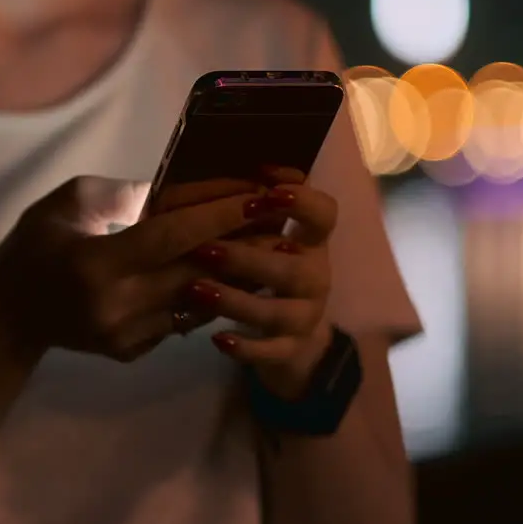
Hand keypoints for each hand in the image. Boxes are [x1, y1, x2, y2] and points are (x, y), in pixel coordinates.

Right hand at [0, 176, 265, 362]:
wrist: (9, 313)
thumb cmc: (35, 244)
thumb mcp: (69, 202)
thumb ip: (125, 195)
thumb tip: (178, 193)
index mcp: (96, 265)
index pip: (172, 236)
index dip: (220, 213)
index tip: (261, 193)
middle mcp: (116, 307)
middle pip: (197, 271)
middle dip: (244, 241)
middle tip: (284, 215)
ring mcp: (126, 336)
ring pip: (198, 301)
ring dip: (237, 272)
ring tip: (273, 243)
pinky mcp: (132, 352)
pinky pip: (182, 321)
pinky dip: (207, 295)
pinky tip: (233, 273)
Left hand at [186, 180, 339, 398]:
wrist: (293, 343)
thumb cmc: (270, 275)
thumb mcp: (267, 239)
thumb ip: (256, 209)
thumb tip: (241, 171)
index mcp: (311, 242)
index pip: (325, 215)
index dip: (303, 202)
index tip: (268, 189)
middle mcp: (316, 277)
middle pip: (297, 267)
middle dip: (251, 257)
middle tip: (206, 248)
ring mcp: (305, 317)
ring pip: (277, 312)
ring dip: (237, 300)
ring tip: (197, 291)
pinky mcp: (289, 351)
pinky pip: (270, 352)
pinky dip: (245, 347)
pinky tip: (218, 339)